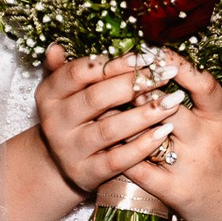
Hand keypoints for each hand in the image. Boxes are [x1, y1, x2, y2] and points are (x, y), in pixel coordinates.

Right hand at [35, 44, 183, 192]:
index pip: (79, 73)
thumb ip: (65, 70)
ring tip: (173, 101)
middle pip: (96, 98)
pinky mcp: (87, 173)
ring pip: (110, 129)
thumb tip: (57, 47)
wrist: (59, 165)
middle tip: (167, 73)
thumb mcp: (63, 93)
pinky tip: (164, 131)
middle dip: (135, 84)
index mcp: (48, 95)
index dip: (113, 63)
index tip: (144, 57)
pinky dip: (142, 145)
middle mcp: (55, 122)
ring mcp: (70, 150)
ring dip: (145, 114)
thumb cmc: (73, 118)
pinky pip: (118, 159)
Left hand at [125, 51, 221, 220]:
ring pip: (147, 135)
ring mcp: (190, 167)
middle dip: (139, 92)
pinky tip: (108, 144)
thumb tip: (167, 74)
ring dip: (122, 120)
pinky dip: (121, 155)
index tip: (156, 53)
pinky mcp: (176, 192)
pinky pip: (140, 170)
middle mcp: (206, 140)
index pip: (203, 86)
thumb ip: (202, 106)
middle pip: (167, 107)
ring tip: (101, 108)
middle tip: (115, 78)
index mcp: (221, 120)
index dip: (179, 67)